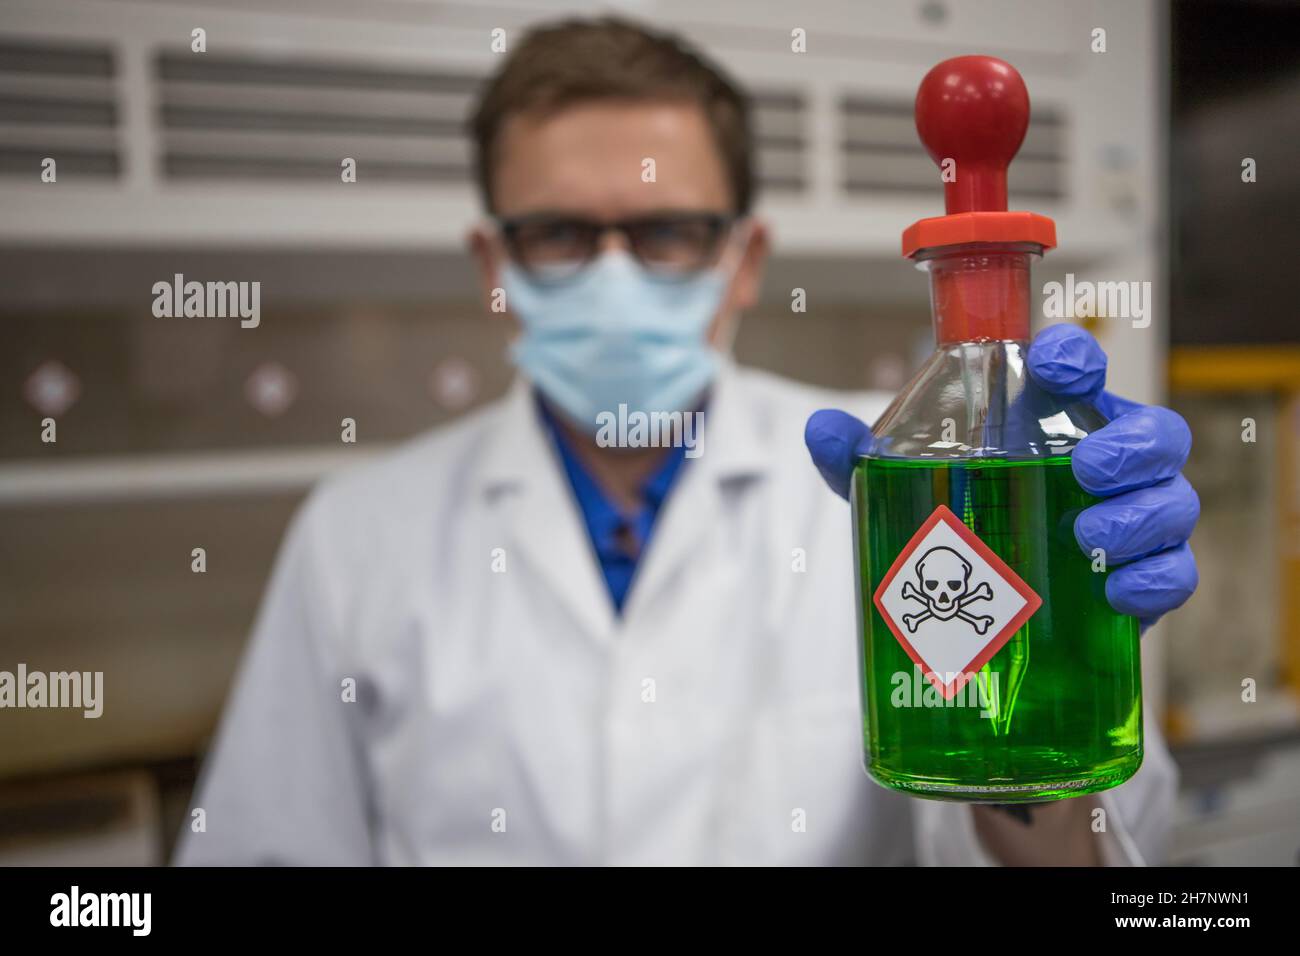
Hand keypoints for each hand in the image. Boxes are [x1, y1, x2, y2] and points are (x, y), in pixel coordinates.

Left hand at [804, 324, 1198, 628]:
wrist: (992, 618)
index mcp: (1054, 424)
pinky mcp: (1143, 583)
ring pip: (1173, 502)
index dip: (1075, 355)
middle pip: (1155, 433)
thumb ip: (863, 461)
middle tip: (1087, 467)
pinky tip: (1115, 593)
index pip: (1079, 371)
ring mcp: (1134, 523)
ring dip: (1140, 517)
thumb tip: (819, 429)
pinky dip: (1154, 580)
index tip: (1050, 361)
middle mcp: (1108, 465)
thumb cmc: (960, 529)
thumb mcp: (903, 491)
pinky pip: (1176, 574)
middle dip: (1132, 445)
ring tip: (1085, 535)